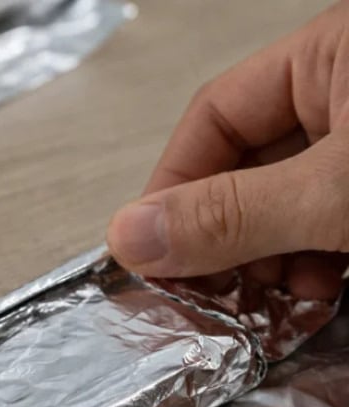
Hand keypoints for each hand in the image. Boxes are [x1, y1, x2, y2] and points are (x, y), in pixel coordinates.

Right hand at [107, 1, 348, 300]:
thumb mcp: (337, 192)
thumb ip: (234, 214)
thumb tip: (130, 236)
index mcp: (334, 53)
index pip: (215, 116)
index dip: (173, 186)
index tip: (151, 247)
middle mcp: (346, 93)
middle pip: (244, 167)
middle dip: (221, 237)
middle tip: (202, 289)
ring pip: (281, 204)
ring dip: (263, 261)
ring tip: (263, 302)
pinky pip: (320, 224)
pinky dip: (306, 265)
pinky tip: (308, 294)